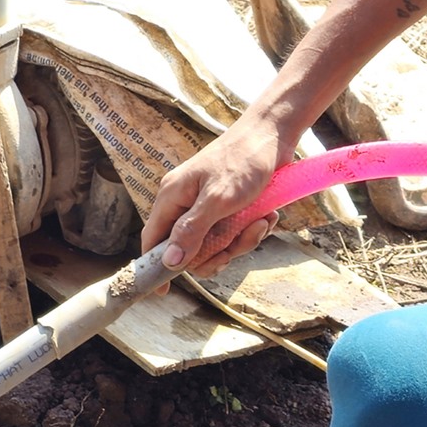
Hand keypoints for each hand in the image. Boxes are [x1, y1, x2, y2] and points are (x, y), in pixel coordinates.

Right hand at [142, 115, 284, 277]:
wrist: (273, 134)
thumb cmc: (243, 160)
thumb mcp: (218, 199)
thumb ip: (191, 231)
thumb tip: (169, 262)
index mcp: (172, 197)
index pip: (153, 239)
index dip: (155, 266)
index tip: (163, 292)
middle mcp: (185, 202)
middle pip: (190, 250)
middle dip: (219, 252)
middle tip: (239, 241)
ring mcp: (207, 205)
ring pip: (217, 244)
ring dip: (242, 240)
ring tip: (261, 221)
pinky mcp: (228, 206)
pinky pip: (234, 233)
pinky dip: (252, 229)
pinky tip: (267, 215)